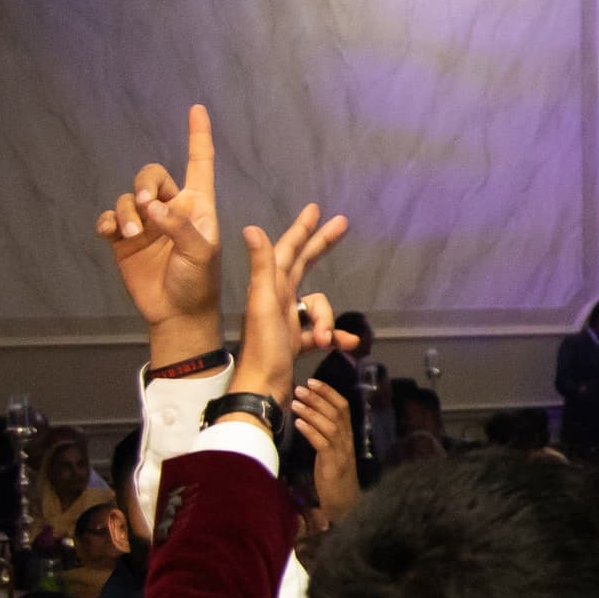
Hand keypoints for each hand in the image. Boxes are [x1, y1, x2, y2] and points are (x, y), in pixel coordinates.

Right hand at [97, 106, 222, 364]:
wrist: (178, 313)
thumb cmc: (199, 282)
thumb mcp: (201, 254)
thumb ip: (179, 227)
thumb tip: (152, 207)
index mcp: (197, 205)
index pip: (198, 163)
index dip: (198, 136)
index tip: (197, 109)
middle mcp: (170, 209)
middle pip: (151, 176)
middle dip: (145, 186)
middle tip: (146, 207)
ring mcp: (146, 224)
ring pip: (127, 198)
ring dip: (126, 211)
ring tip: (130, 233)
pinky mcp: (123, 241)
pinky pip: (109, 219)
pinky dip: (108, 222)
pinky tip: (112, 233)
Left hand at [227, 204, 349, 412]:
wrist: (262, 388)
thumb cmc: (264, 348)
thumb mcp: (264, 304)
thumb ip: (261, 267)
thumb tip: (252, 228)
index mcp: (270, 286)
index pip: (288, 249)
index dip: (302, 229)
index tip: (315, 209)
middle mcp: (279, 297)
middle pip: (305, 264)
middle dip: (322, 246)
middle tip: (342, 224)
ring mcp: (289, 318)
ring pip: (319, 306)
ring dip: (328, 320)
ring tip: (323, 338)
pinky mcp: (298, 339)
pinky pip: (324, 330)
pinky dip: (335, 335)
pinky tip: (347, 343)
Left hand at [291, 379, 361, 526]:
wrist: (345, 506)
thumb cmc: (334, 479)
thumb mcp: (330, 453)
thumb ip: (323, 435)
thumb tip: (306, 416)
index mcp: (347, 436)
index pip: (343, 407)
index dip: (328, 392)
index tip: (312, 381)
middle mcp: (347, 441)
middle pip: (336, 412)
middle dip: (318, 397)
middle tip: (300, 387)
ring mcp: (341, 453)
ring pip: (329, 425)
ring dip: (312, 412)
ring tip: (295, 402)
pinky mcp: (333, 465)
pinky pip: (322, 443)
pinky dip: (311, 431)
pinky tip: (298, 423)